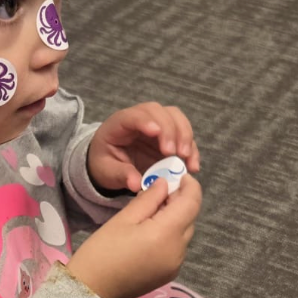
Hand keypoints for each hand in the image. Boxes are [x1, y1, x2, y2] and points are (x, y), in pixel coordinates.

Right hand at [66, 176, 202, 297]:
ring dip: (174, 218)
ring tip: (151, 213)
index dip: (189, 185)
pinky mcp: (170, 273)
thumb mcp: (124, 219)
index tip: (179, 175)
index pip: (192, 202)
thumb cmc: (102, 251)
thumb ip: (149, 199)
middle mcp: (178, 250)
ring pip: (184, 232)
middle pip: (189, 217)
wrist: (92, 289)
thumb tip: (165, 184)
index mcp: (166, 233)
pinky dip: (170, 235)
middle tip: (158, 191)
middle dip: (179, 201)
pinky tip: (150, 233)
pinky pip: (177, 247)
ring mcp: (175, 264)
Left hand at [87, 103, 201, 194]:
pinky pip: (184, 136)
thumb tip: (136, 184)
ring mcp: (158, 124)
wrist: (111, 164)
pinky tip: (192, 166)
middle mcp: (141, 118)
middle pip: (160, 112)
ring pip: (176, 118)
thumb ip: (121, 175)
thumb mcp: (107, 171)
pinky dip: (191, 149)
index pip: (134, 116)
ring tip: (186, 158)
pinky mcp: (170, 136)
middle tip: (175, 152)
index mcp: (119, 123)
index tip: (156, 132)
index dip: (146, 121)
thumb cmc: (106, 163)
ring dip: (185, 136)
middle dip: (170, 130)